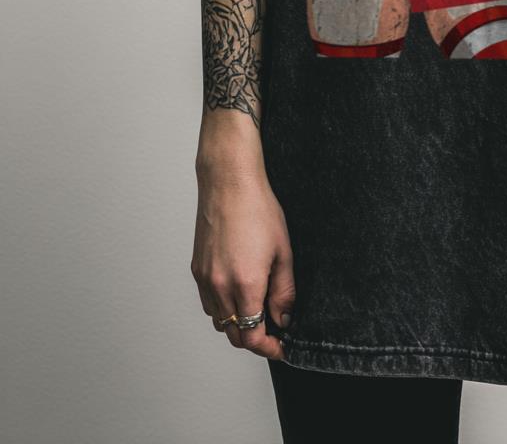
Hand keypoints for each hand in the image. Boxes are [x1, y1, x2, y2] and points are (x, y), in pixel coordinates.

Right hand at [191, 165, 295, 360]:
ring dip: (237, 324)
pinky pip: (208, 303)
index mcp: (245, 284)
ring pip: (219, 321)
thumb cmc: (258, 210)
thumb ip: (284, 291)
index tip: (280, 347)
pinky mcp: (196, 270)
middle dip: (255, 339)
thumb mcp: (283, 251)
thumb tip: (284, 318)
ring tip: (258, 310)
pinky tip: (238, 293)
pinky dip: (223, 308)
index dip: (268, 348)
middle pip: (234, 335)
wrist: (229, 183)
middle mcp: (220, 286)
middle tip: (274, 332)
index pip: (252, 336)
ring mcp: (205, 279)